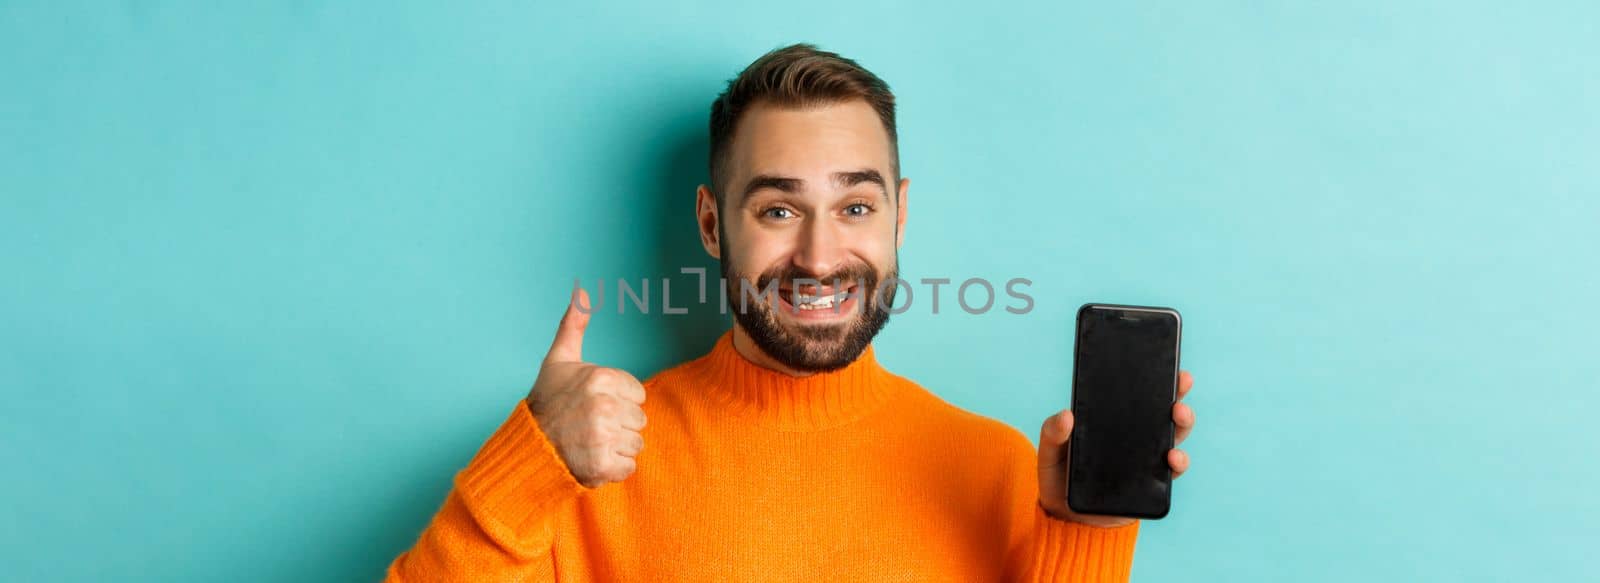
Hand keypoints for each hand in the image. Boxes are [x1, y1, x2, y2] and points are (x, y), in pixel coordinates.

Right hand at [525, 287, 648, 487]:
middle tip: (588, 425)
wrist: (525, 447)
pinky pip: (629, 468)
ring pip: (636, 444)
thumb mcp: (559, 360)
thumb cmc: (546, 402)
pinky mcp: (602, 466)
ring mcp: (603, 437)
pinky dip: (612, 469)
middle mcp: (604, 406)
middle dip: (618, 425)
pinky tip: (591, 459)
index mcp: (601, 378)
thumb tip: (582, 288)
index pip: (638, 394)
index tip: (592, 405)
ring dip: (616, 448)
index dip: (618, 401)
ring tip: (589, 442)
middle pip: (640, 420)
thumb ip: (574, 324)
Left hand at [1036, 370, 1195, 526]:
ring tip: (1179, 415)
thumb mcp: (1049, 453)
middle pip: (1162, 411)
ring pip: (1173, 436)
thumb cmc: (1059, 479)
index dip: (1154, 377)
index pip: (1136, 395)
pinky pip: (1171, 472)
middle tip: (1181, 383)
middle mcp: (1134, 437)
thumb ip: (1052, 433)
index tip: (1167, 362)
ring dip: (1183, 424)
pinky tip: (1173, 456)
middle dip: (1176, 393)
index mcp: (1112, 421)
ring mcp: (1146, 459)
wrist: (1067, 518)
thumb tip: (1066, 414)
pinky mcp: (1151, 484)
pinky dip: (1178, 462)